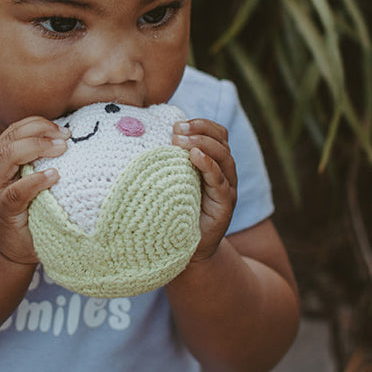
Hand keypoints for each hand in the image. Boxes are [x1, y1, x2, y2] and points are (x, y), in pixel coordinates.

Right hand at [0, 116, 68, 264]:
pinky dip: (35, 180)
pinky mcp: (2, 210)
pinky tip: (54, 176)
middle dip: (39, 131)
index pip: (13, 130)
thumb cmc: (25, 212)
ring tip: (62, 149)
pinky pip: (16, 191)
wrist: (5, 252)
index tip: (63, 129)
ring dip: (36, 148)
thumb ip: (37, 163)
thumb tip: (71, 141)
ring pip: (6, 156)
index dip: (37, 124)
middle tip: (66, 137)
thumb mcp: (26, 181)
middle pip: (10, 138)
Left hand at [172, 119, 236, 262]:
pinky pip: (220, 182)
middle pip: (222, 140)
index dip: (201, 124)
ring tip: (179, 141)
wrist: (185, 248)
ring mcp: (227, 189)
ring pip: (224, 157)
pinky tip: (195, 156)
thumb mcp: (171, 178)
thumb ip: (168, 158)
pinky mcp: (224, 206)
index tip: (176, 123)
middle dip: (200, 130)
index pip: (217, 133)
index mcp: (214, 161)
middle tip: (176, 130)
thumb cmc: (174, 208)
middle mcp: (225, 173)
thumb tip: (144, 133)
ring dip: (202, 143)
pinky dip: (209, 166)